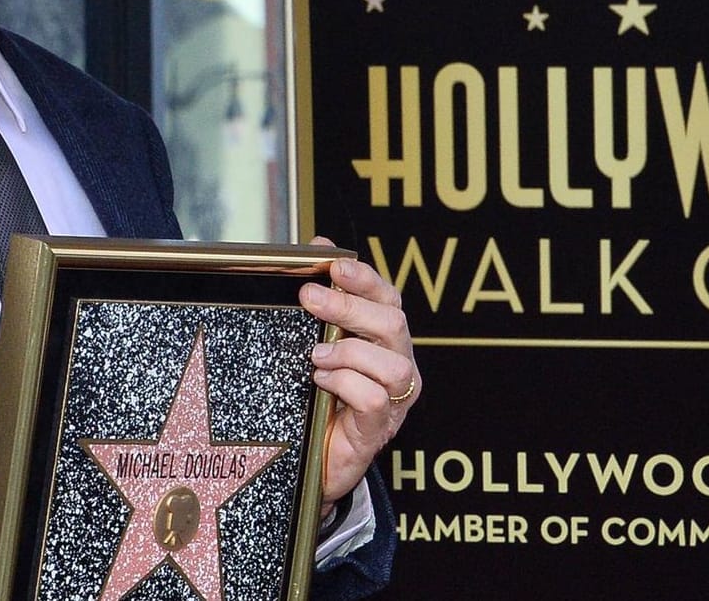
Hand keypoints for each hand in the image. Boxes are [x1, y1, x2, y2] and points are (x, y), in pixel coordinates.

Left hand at [298, 236, 418, 514]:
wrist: (310, 462)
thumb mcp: (317, 343)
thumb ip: (324, 297)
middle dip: (350, 306)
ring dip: (350, 352)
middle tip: (310, 300)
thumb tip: (321, 244)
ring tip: (316, 356)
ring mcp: (394, 401)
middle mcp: (398, 366)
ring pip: (393, 363)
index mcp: (385, 340)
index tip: (334, 265)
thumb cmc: (318, 397)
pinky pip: (376, 400)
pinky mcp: (378, 431)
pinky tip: (322, 383)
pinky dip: (346, 385)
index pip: (388, 298)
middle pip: (393, 323)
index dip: (366, 278)